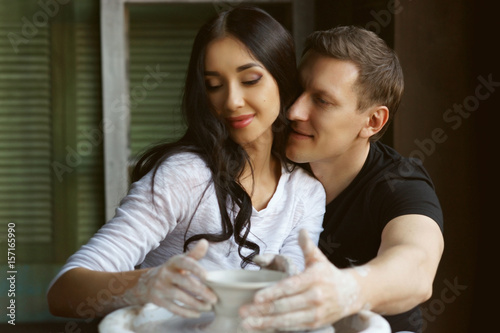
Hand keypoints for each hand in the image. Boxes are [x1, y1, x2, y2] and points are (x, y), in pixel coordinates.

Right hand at [121, 239, 216, 317]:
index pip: (185, 263)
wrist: (148, 282)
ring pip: (179, 296)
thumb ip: (194, 254)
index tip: (208, 277)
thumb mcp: (181, 260)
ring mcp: (160, 287)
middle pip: (184, 282)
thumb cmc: (172, 270)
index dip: (196, 269)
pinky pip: (173, 308)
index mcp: (173, 262)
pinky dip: (186, 312)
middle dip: (200, 291)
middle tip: (214, 298)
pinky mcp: (158, 300)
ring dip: (195, 303)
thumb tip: (205, 242)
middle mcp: (165, 273)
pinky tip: (197, 313)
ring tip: (208, 307)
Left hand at [239, 229, 361, 330]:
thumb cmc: (329, 275)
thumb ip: (307, 246)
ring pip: (287, 320)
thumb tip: (301, 230)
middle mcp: (315, 297)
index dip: (272, 293)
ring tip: (248, 323)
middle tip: (243, 311)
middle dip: (262, 310)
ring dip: (266, 323)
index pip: (290, 287)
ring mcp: (316, 313)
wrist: (351, 293)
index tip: (256, 298)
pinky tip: (262, 328)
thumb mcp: (318, 259)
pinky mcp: (315, 324)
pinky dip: (276, 328)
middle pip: (285, 306)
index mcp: (314, 278)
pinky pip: (293, 328)